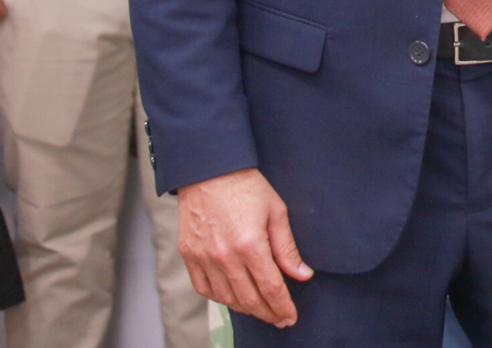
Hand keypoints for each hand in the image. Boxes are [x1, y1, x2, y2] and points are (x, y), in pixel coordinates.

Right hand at [176, 168, 312, 327]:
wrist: (209, 171)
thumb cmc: (247, 187)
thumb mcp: (276, 212)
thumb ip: (287, 248)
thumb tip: (302, 275)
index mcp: (250, 245)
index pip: (271, 288)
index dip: (282, 306)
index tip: (291, 317)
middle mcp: (225, 257)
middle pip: (249, 299)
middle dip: (268, 313)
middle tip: (280, 319)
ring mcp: (203, 258)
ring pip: (226, 298)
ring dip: (246, 309)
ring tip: (261, 310)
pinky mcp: (188, 256)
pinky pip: (204, 288)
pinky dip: (220, 298)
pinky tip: (234, 298)